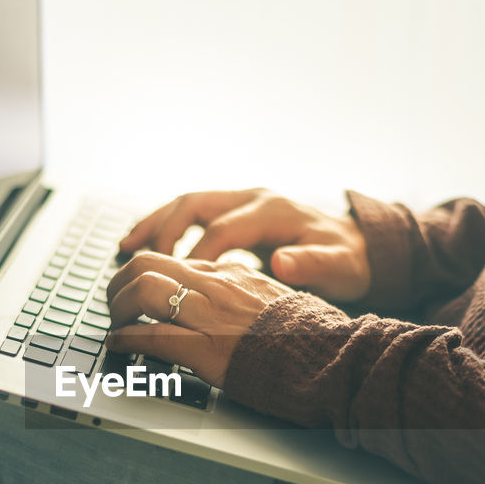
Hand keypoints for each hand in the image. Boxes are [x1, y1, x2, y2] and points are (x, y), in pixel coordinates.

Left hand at [105, 252, 296, 386]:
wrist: (332, 357)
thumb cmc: (307, 336)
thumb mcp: (273, 300)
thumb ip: (244, 292)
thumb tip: (225, 292)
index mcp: (231, 274)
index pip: (173, 260)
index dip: (144, 274)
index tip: (134, 290)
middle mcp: (216, 286)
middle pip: (147, 263)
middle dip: (120, 283)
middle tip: (114, 305)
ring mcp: (210, 314)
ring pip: (143, 290)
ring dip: (118, 307)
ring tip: (115, 325)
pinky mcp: (207, 348)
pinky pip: (152, 335)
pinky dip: (126, 339)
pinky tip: (119, 346)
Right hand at [119, 188, 370, 302]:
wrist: (359, 247)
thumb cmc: (347, 261)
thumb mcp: (338, 268)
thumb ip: (312, 265)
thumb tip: (283, 263)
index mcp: (273, 211)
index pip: (222, 229)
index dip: (197, 256)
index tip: (179, 285)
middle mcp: (253, 198)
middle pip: (194, 204)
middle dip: (162, 230)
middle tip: (138, 260)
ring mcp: (242, 202)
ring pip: (187, 205)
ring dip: (154, 224)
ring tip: (125, 247)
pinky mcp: (236, 213)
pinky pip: (192, 216)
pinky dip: (166, 229)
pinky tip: (145, 248)